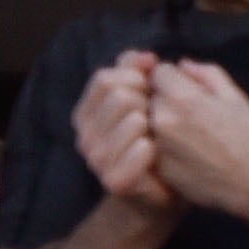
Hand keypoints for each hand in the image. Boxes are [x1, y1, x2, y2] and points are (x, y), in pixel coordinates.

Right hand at [71, 56, 175, 217]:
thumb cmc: (156, 140)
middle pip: (119, 95)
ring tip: (161, 136)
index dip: (137, 78)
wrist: (163, 192)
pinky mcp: (115, 181)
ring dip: (156, 124)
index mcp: (86, 113)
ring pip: (133, 119)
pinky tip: (159, 153)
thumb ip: (138, 72)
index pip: (106, 78)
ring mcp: (97, 160)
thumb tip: (146, 56)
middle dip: (148, 100)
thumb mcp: (145, 99)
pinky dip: (157, 147)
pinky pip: (142, 149)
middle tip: (160, 117)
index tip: (153, 89)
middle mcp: (85, 135)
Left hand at [142, 59, 248, 231]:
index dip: (173, 78)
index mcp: (182, 96)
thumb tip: (183, 65)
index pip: (158, 72)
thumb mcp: (237, 98)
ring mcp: (154, 144)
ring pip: (143, 121)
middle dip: (161, 98)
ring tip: (185, 133)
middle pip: (146, 95)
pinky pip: (147, 145)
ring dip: (157, 121)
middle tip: (187, 112)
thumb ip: (208, 74)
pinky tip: (183, 151)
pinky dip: (159, 144)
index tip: (187, 88)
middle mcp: (161, 118)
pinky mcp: (154, 166)